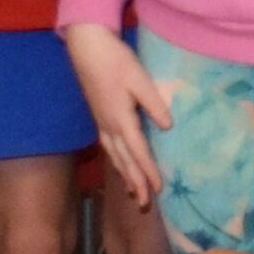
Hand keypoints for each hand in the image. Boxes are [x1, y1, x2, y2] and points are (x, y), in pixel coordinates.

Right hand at [62, 22, 171, 207]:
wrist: (87, 48)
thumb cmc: (116, 61)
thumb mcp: (139, 78)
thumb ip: (153, 103)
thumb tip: (166, 127)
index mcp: (121, 119)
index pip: (138, 152)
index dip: (148, 172)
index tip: (158, 189)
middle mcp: (109, 126)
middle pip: (124, 161)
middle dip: (135, 184)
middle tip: (145, 205)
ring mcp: (102, 123)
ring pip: (115, 157)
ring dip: (125, 176)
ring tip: (134, 194)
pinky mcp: (99, 118)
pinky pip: (109, 148)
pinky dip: (117, 162)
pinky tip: (121, 166)